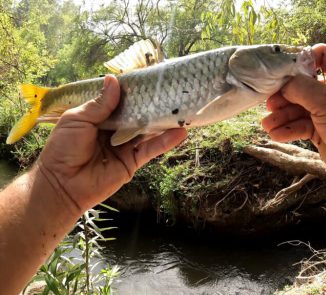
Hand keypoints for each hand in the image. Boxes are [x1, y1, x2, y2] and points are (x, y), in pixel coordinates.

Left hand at [37, 75, 186, 214]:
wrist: (62, 185)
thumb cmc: (63, 149)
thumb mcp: (77, 120)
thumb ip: (99, 104)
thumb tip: (114, 80)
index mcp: (99, 117)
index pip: (119, 101)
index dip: (132, 91)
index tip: (148, 79)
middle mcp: (115, 129)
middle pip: (137, 114)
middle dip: (151, 104)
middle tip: (170, 91)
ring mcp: (125, 146)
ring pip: (147, 131)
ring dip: (163, 121)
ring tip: (182, 109)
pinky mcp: (133, 162)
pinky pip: (151, 150)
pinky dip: (165, 141)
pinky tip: (180, 132)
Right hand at [261, 44, 325, 182]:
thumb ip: (301, 88)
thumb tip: (282, 84)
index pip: (323, 56)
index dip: (303, 59)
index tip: (284, 69)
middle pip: (304, 84)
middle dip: (285, 94)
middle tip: (270, 102)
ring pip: (299, 107)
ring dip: (282, 115)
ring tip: (267, 124)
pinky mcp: (319, 128)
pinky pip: (300, 124)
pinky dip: (288, 128)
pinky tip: (276, 134)